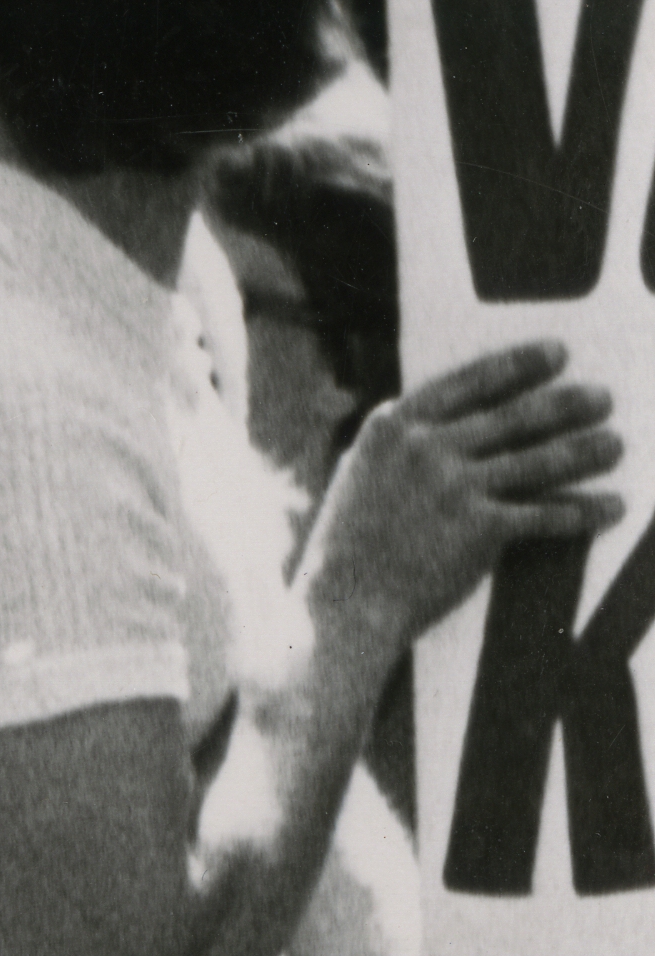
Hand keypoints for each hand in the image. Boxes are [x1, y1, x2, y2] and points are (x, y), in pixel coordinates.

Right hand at [297, 341, 623, 664]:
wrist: (342, 602)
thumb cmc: (349, 543)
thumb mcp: (363, 472)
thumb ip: (405, 444)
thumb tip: (451, 424)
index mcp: (392, 427)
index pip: (469, 381)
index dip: (519, 364)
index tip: (555, 354)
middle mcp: (426, 448)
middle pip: (514, 416)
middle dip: (567, 404)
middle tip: (601, 398)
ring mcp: (454, 487)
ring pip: (539, 460)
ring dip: (586, 451)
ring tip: (614, 444)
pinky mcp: (479, 529)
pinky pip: (546, 514)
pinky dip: (584, 511)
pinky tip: (610, 506)